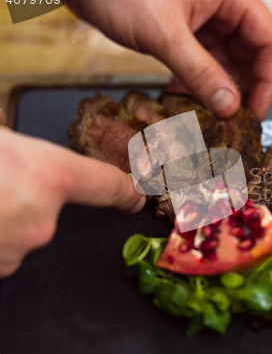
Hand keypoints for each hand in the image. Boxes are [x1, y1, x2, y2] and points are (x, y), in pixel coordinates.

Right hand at [0, 130, 144, 277]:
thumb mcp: (2, 141)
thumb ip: (26, 155)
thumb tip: (27, 154)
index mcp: (49, 178)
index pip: (107, 185)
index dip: (125, 190)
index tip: (136, 195)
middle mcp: (43, 222)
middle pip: (50, 211)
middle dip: (26, 199)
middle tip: (1, 183)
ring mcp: (20, 251)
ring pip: (23, 234)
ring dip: (7, 220)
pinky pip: (4, 250)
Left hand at [68, 0, 271, 119]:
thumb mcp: (165, 33)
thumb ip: (199, 71)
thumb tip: (229, 106)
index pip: (269, 41)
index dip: (269, 79)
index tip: (256, 111)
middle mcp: (224, 8)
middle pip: (251, 55)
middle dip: (243, 89)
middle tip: (234, 120)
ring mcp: (205, 21)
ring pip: (226, 63)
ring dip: (218, 91)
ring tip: (208, 115)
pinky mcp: (186, 32)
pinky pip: (203, 64)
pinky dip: (196, 84)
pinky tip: (183, 100)